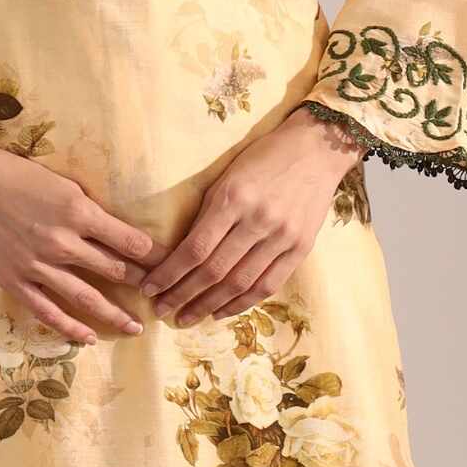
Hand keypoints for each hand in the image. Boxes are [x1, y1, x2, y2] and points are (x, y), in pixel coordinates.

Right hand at [0, 130, 159, 343]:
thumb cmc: (13, 172)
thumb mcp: (61, 182)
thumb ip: (87, 209)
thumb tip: (114, 229)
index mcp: (79, 211)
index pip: (130, 241)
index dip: (155, 255)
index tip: (171, 264)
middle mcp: (63, 242)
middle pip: (115, 269)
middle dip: (142, 284)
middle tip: (161, 297)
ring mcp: (38, 265)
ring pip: (87, 297)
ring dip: (116, 314)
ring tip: (136, 327)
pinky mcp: (15, 280)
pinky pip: (48, 311)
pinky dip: (71, 327)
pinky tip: (90, 337)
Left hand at [142, 108, 358, 326]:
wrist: (317, 149)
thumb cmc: (264, 158)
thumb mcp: (227, 177)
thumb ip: (207, 215)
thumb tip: (181, 254)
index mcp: (233, 198)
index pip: (194, 249)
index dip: (169, 274)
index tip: (149, 289)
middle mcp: (258, 220)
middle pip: (214, 271)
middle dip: (182, 295)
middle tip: (161, 311)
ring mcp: (282, 237)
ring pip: (239, 283)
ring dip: (209, 306)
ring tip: (187, 317)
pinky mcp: (301, 248)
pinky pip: (268, 285)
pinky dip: (242, 303)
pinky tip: (222, 311)